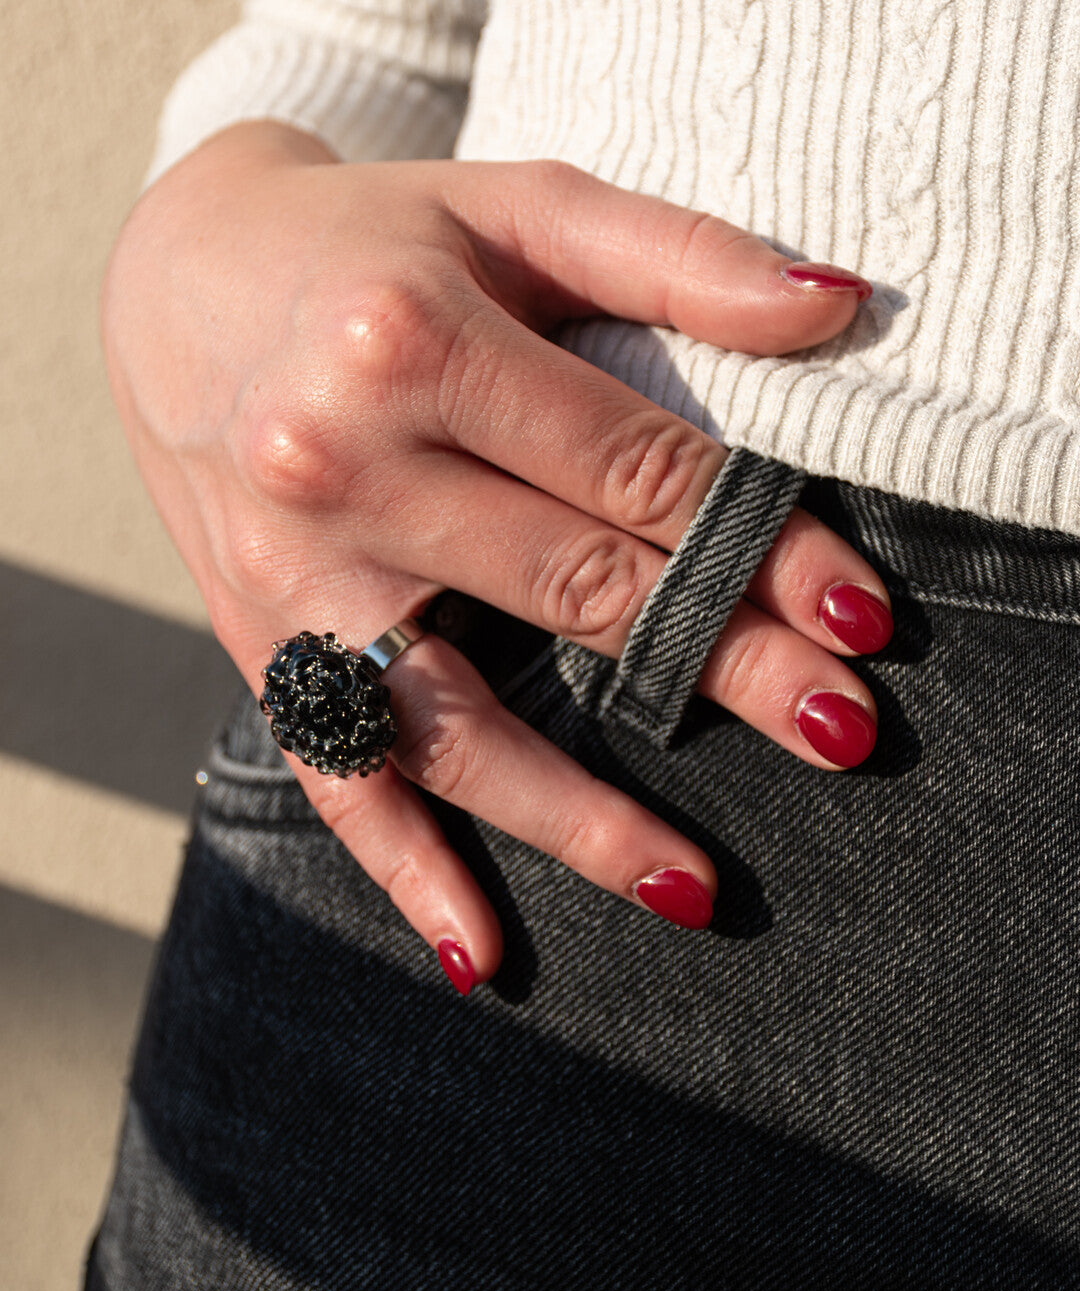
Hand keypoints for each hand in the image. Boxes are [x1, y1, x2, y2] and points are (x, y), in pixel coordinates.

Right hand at [101, 122, 890, 991]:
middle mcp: (339, 466)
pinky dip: (406, 870)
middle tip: (841, 732)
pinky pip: (338, 771)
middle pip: (574, 595)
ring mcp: (293, 574)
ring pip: (458, 721)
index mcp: (414, 341)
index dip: (759, 549)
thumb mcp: (517, 205)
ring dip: (583, 815)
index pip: (633, 473)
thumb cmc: (375, 244)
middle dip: (724, 669)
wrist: (185, 283)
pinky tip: (479, 954)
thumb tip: (836, 309)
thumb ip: (674, 255)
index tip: (856, 614)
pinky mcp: (261, 639)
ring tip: (697, 886)